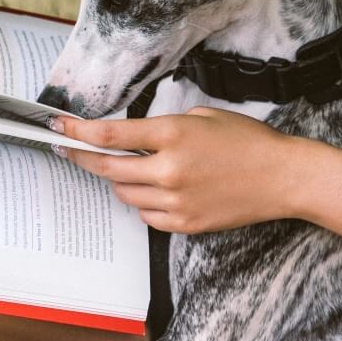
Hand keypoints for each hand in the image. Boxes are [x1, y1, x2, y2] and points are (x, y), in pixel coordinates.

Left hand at [53, 108, 306, 232]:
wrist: (283, 179)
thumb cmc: (249, 142)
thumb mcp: (205, 117)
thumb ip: (166, 127)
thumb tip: (135, 138)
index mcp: (174, 135)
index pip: (111, 136)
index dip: (78, 132)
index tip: (58, 127)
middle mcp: (170, 170)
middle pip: (108, 168)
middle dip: (83, 158)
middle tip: (70, 151)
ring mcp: (177, 201)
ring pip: (125, 194)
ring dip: (120, 181)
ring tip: (131, 170)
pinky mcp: (186, 223)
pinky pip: (147, 216)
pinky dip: (143, 203)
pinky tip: (155, 192)